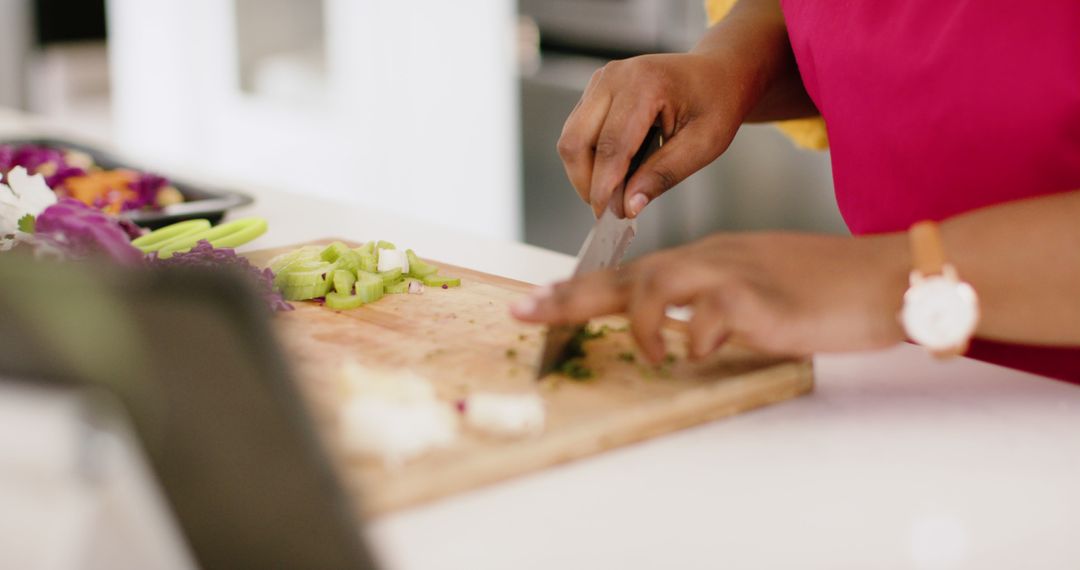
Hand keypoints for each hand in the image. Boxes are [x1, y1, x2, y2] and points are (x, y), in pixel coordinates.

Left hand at [512, 232, 909, 361]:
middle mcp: (708, 259)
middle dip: (569, 297)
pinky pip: (709, 316)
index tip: (534, 302)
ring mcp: (732, 274)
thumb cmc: (821, 288)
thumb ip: (709, 302)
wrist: (884, 275)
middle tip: (525, 312)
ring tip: (652, 355)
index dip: (576, 289)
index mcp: (704, 259)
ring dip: (640, 325)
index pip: (627, 272)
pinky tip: (700, 354)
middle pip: (623, 275)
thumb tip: (675, 329)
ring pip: (655, 284)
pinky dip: (695, 340)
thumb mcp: (753, 289)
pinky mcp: (760, 298)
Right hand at [557, 53, 748, 218]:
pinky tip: (614, 171)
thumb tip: (628, 206)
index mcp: (645, 84)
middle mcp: (615, 77)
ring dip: (585, 172)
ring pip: (570, 138)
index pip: (611, 146)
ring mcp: (601, 81)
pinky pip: (577, 131)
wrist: (717, 73)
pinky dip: (589, 158)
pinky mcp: (595, 91)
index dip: (604, 187)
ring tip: (615, 191)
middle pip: (575, 141)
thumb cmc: (716, 102)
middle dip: (586, 182)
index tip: (607, 215)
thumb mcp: (703, 145)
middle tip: (609, 208)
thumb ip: (664, 175)